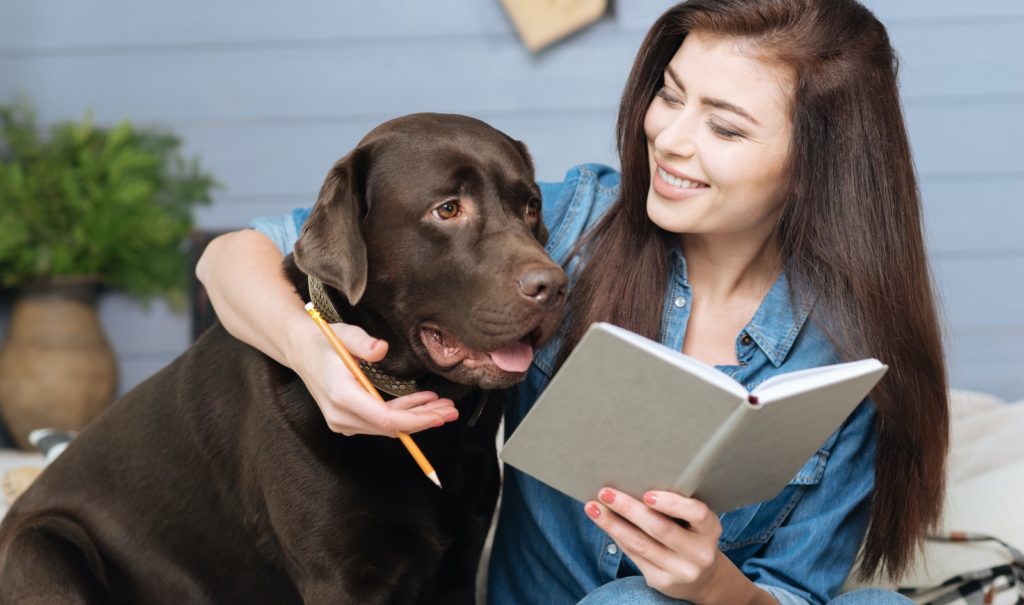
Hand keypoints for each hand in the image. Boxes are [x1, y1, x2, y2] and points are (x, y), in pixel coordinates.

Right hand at [286, 318, 457, 436]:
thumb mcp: (344, 334)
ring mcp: (342, 421)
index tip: (438, 414)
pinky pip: (380, 423)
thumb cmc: (324, 340)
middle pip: (390, 426)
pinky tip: (423, 405)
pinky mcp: (347, 420)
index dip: (414, 419)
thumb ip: (362, 343)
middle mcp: (341, 416)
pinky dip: (403, 416)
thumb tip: (381, 349)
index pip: (384, 418)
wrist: (300, 350)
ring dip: (416, 418)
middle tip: (450, 412)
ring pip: (387, 427)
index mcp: (341, 396)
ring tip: (442, 408)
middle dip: (423, 420)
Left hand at [585, 488, 724, 601]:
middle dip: (629, 509)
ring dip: (613, 524)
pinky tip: (605, 524)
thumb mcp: (695, 521)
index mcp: (710, 530)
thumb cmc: (692, 535)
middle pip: (660, 528)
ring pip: (640, 544)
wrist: (703, 578)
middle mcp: (699, 553)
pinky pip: (634, 555)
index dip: (672, 504)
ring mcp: (680, 571)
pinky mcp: (662, 582)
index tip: (647, 494)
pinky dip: (617, 536)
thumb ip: (675, 505)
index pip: (696, 514)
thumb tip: (632, 480)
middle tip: (606, 492)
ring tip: (593, 508)